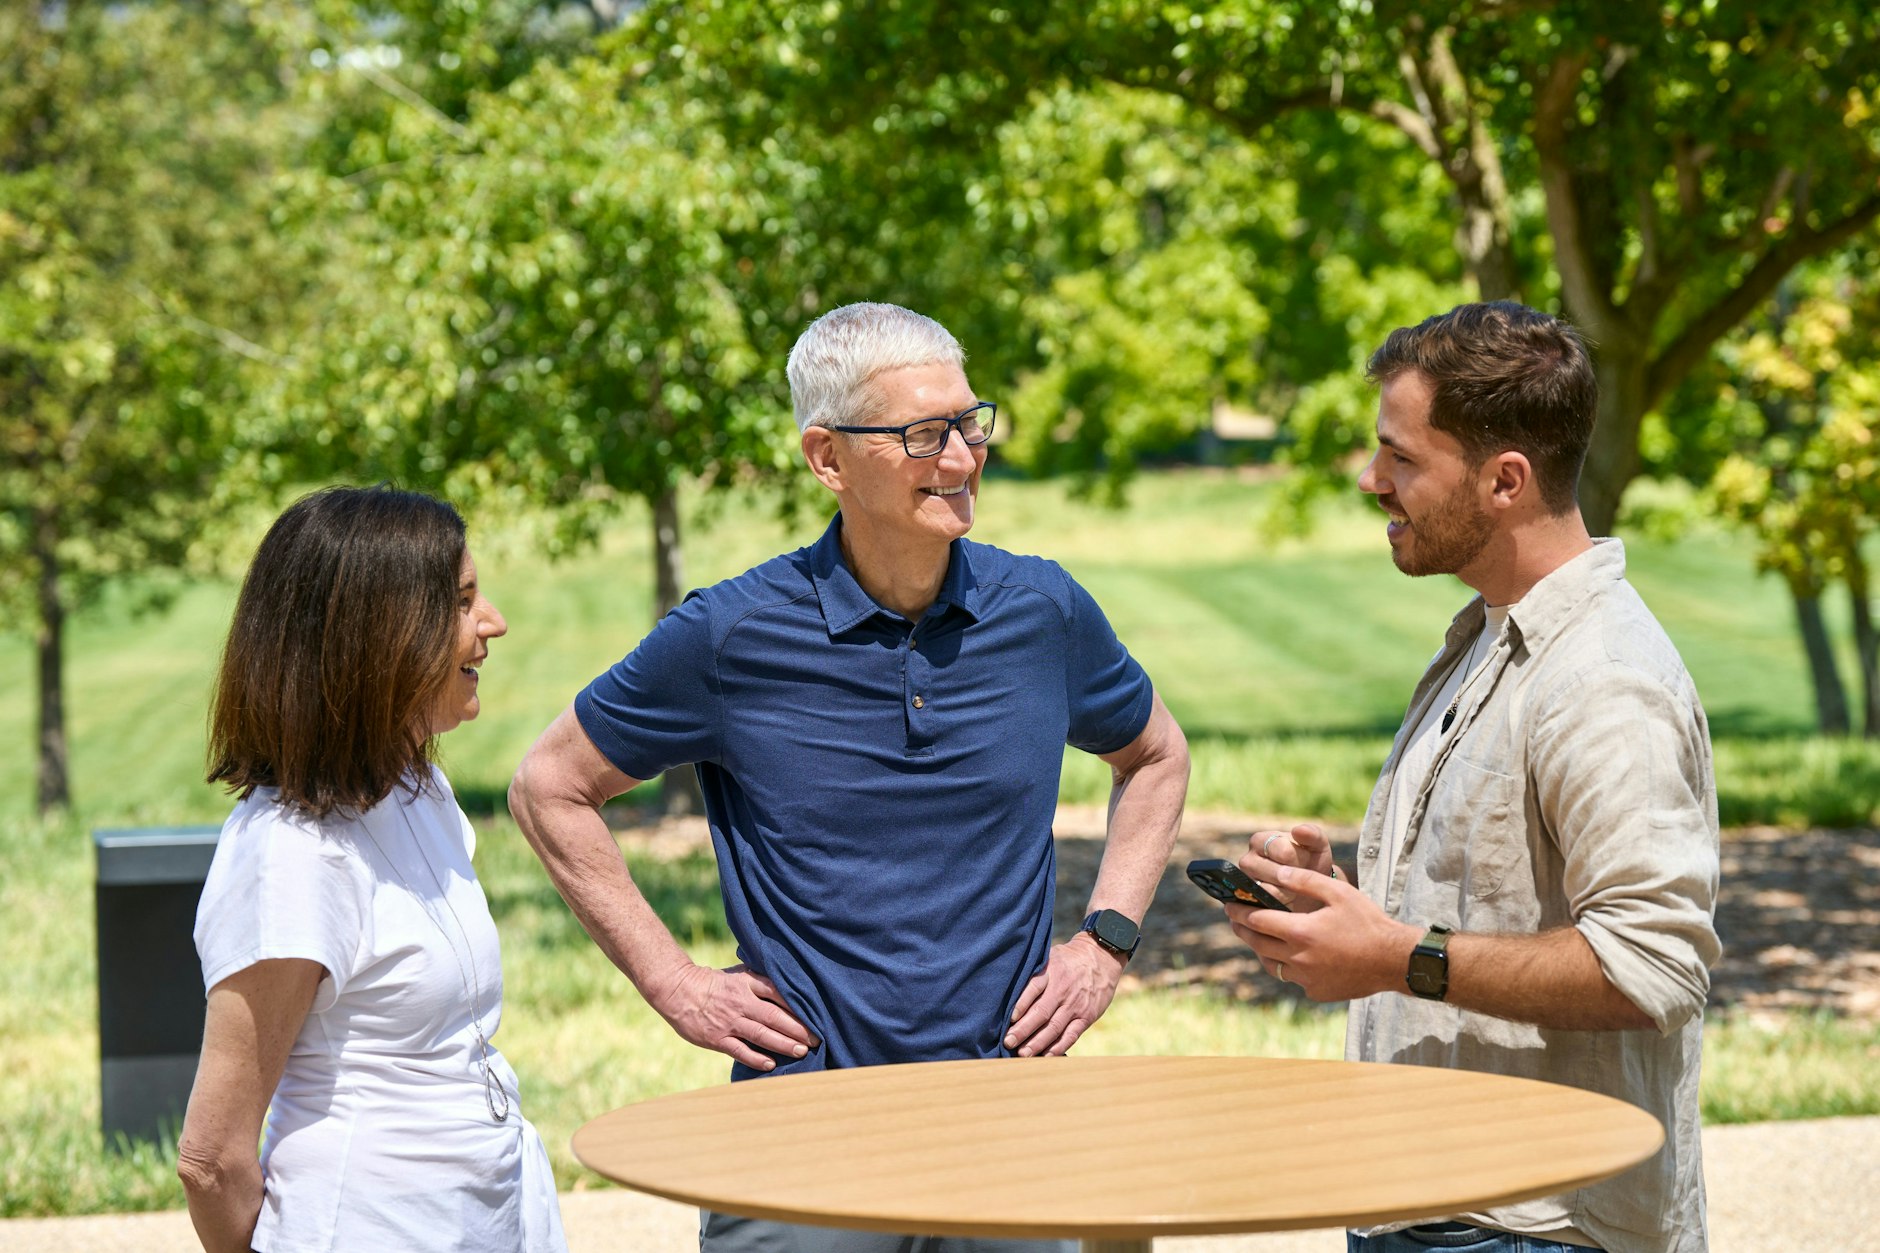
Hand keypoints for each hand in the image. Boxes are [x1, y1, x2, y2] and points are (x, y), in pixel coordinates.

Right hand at [651, 962, 818, 1070]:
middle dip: (797, 1029)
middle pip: (775, 1017)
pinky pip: (740, 1051)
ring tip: (802, 1051)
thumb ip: (760, 980)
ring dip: (783, 1044)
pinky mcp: (717, 1039)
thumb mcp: (738, 973)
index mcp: (747, 983)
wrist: (678, 990)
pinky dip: (756, 1059)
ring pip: (761, 1035)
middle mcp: (741, 1002)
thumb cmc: (713, 982)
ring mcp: (729, 1022)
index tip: (816, 1014)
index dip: (798, 1006)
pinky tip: (771, 1064)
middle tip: (816, 1039)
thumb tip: (787, 985)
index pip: (778, 993)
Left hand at [1004, 934, 1124, 1056]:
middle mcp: (1063, 989)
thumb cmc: (1068, 960)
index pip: (1034, 987)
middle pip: (1041, 1012)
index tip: (1009, 1019)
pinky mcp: (1086, 1016)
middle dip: (1023, 1030)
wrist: (1102, 957)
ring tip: (1022, 1054)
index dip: (1021, 1003)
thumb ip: (1034, 973)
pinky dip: (1058, 1047)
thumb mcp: (1051, 957)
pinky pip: (1071, 1035)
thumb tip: (1009, 990)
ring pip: (1054, 1027)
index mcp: (1052, 971)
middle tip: (1008, 1042)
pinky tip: (1046, 1056)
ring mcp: (1075, 1005)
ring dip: (1037, 1043)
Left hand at [1224, 867, 1418, 1001]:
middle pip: (1258, 943)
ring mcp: (1307, 980)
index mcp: (1301, 932)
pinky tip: (1293, 955)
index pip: (1256, 921)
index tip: (1229, 904)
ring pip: (1272, 965)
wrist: (1394, 961)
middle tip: (1234, 919)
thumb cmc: (1368, 922)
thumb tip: (1279, 873)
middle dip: (1242, 929)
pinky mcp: (1317, 992)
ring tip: (1258, 937)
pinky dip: (1289, 967)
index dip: (1239, 911)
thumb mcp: (1339, 892)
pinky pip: (1294, 979)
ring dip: (1262, 950)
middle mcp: (1299, 959)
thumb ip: (1306, 881)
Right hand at [1238, 822, 1336, 912]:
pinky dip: (1280, 909)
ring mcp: (1243, 884)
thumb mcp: (1317, 847)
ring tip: (1296, 893)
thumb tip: (1297, 830)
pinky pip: (1264, 909)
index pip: (1284, 852)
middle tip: (1303, 881)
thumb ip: (1312, 834)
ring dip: (1290, 896)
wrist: (1307, 892)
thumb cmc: (1311, 864)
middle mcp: (1246, 861)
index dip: (1301, 861)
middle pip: (1276, 874)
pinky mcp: (1245, 905)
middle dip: (1296, 880)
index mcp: (1260, 840)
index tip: (1308, 863)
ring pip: (1269, 893)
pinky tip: (1288, 905)